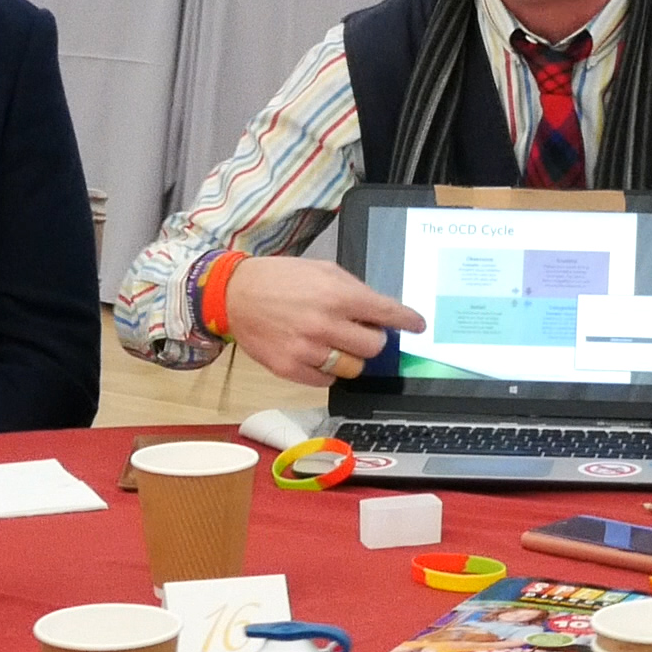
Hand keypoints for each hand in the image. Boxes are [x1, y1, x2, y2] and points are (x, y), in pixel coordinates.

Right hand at [223, 255, 424, 386]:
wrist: (234, 294)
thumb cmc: (280, 279)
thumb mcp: (322, 270)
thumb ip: (353, 289)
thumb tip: (381, 311)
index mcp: (336, 295)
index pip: (386, 313)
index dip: (408, 320)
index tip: (417, 325)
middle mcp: (324, 324)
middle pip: (374, 347)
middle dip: (373, 339)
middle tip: (362, 331)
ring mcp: (307, 350)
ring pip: (353, 368)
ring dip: (351, 357)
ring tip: (335, 343)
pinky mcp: (290, 369)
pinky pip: (326, 381)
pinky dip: (328, 371)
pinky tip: (317, 354)